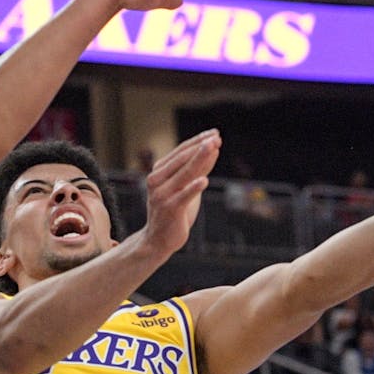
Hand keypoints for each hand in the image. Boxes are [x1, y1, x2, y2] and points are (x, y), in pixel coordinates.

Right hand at [141, 129, 220, 256]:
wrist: (158, 240)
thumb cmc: (173, 211)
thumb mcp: (185, 187)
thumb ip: (196, 171)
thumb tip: (213, 150)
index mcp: (159, 172)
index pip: (180, 152)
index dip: (197, 141)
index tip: (214, 133)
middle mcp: (157, 180)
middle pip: (182, 159)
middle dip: (201, 147)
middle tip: (216, 137)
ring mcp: (162, 194)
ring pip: (184, 174)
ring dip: (200, 159)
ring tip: (213, 148)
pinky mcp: (170, 209)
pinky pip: (183, 196)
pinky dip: (193, 188)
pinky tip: (204, 180)